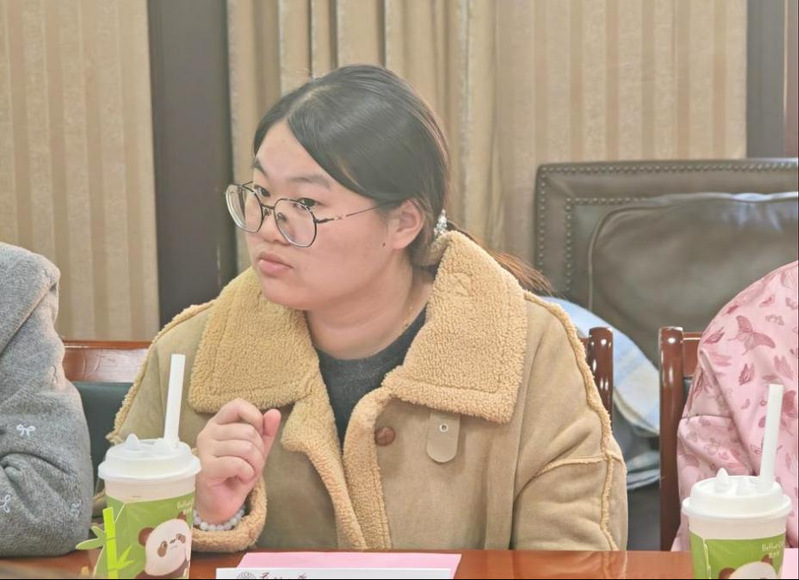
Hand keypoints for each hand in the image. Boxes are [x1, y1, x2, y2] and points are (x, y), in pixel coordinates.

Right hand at [194, 398, 280, 523]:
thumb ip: (266, 431)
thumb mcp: (256, 450)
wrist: (222, 501)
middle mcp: (208, 433)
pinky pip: (238, 464)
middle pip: (247, 431)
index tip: (259, 433)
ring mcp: (204, 450)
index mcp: (218, 423)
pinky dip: (247, 473)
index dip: (254, 416)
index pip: (237, 405)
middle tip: (254, 464)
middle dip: (259, 451)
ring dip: (255, 464)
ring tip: (248, 472)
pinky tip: (241, 479)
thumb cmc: (237, 473)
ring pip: (245, 448)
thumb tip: (274, 413)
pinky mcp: (206, 467)